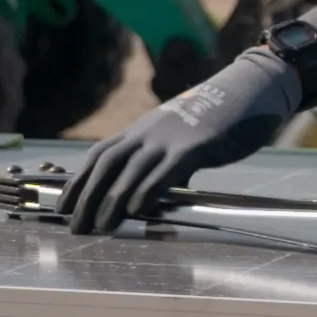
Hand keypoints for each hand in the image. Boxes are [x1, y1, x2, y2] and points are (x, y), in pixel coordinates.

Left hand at [63, 45, 302, 232]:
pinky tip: (136, 209)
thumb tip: (152, 200)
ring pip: (131, 169)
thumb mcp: (182, 141)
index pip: (101, 155)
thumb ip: (164, 168)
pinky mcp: (196, 144)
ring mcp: (171, 136)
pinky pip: (165, 169)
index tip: (66, 206)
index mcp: (144, 130)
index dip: (80, 181)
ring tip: (99, 226)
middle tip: (75, 226)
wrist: (250, 90)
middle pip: (107, 163)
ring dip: (111, 199)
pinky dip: (147, 189)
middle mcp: (150, 131)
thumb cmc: (218, 121)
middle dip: (88, 195)